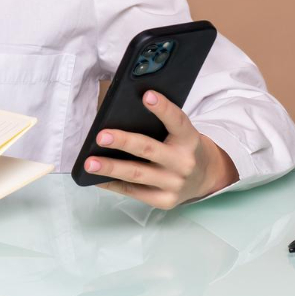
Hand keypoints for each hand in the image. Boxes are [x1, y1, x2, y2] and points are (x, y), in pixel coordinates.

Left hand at [83, 90, 237, 208]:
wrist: (205, 177)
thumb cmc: (182, 147)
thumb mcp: (181, 133)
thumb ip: (161, 124)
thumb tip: (120, 114)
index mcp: (189, 139)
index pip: (177, 120)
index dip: (163, 108)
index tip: (147, 95)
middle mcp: (184, 162)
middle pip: (149, 149)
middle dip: (123, 142)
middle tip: (101, 136)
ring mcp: (174, 184)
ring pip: (137, 174)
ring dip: (111, 167)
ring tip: (89, 162)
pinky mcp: (165, 201)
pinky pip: (134, 192)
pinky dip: (113, 184)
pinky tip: (96, 178)